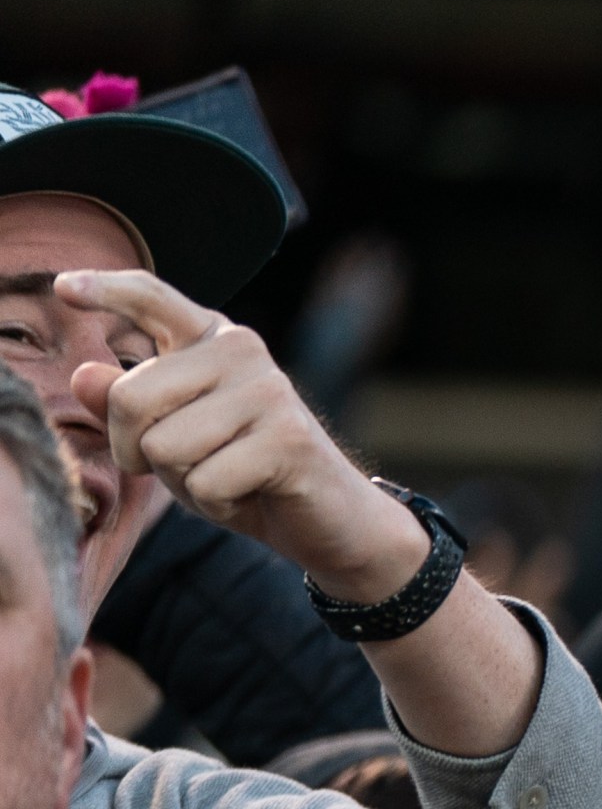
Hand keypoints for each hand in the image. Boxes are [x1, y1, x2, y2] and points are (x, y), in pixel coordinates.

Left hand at [57, 271, 429, 601]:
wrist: (330, 519)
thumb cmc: (241, 473)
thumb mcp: (172, 438)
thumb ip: (125, 405)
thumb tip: (83, 374)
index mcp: (211, 340)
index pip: (151, 298)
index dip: (105, 289)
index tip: (64, 289)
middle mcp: (241, 351)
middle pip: (129, 397)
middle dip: (133, 449)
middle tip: (175, 466)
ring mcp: (268, 391)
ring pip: (163, 447)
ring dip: (181, 482)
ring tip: (222, 478)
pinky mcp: (288, 438)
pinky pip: (204, 482)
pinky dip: (215, 504)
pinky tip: (247, 495)